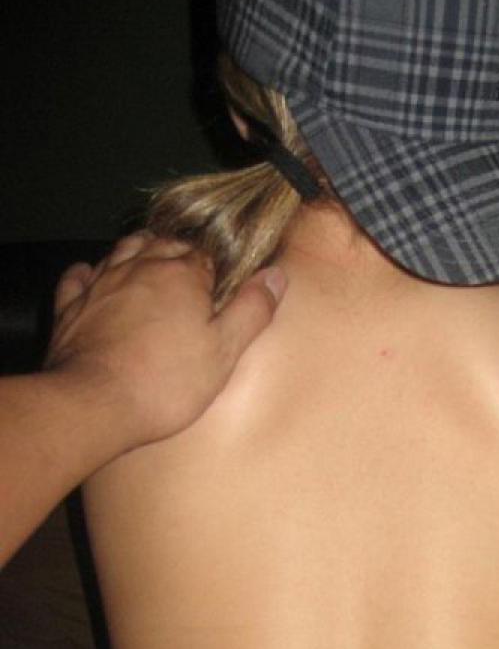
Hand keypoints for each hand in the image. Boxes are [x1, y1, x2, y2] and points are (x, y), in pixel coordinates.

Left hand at [46, 233, 286, 449]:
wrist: (96, 403)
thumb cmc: (167, 382)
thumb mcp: (224, 352)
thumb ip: (252, 311)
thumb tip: (276, 275)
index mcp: (181, 275)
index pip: (204, 256)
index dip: (215, 270)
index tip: (220, 288)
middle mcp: (140, 267)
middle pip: (164, 245)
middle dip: (179, 255)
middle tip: (191, 277)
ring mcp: (101, 283)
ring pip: (123, 250)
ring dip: (140, 252)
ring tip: (152, 266)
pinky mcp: (71, 306)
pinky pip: (79, 276)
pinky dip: (90, 272)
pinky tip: (95, 278)